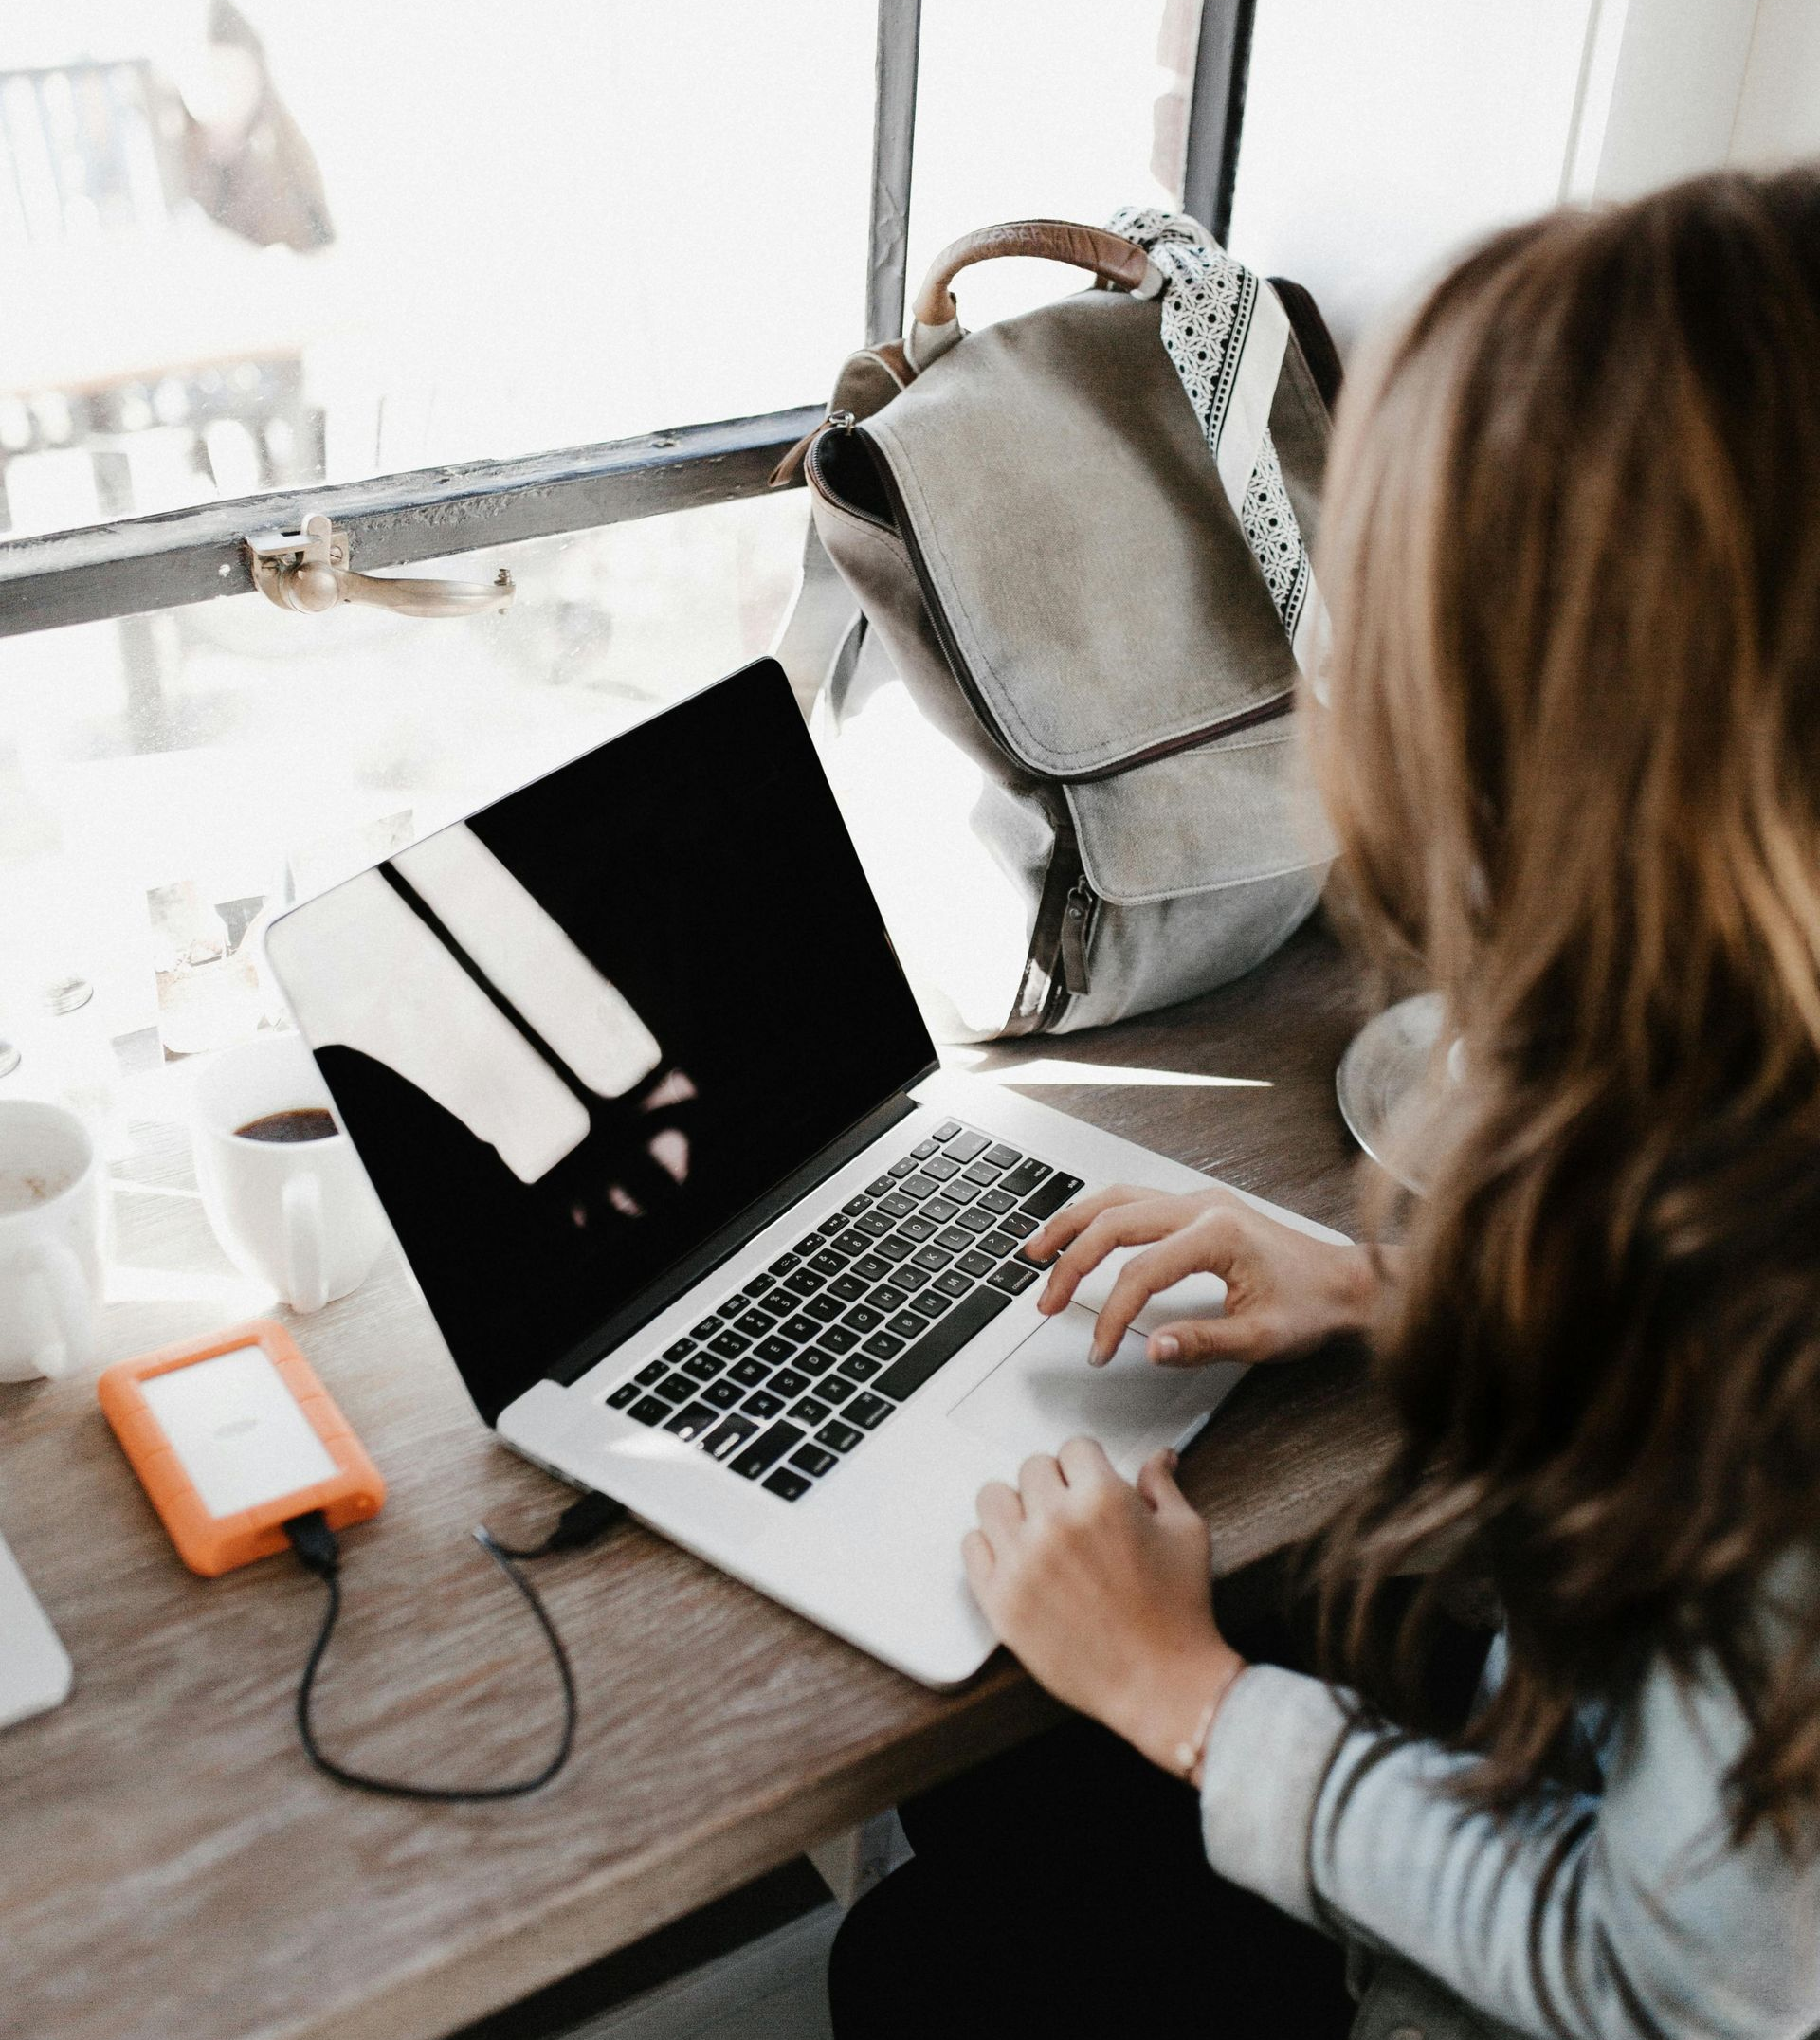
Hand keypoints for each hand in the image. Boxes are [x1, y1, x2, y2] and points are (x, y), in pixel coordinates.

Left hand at [963, 1438, 1243, 1777]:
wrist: (1160, 1683)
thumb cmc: (1179, 1612)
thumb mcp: (1185, 1534)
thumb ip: (1162, 1486)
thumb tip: (1159, 1457)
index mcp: (1102, 1499)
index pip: (1074, 1447)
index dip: (1088, 1465)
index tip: (1091, 1483)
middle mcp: (1055, 1523)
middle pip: (1032, 1468)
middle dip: (1055, 1484)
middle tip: (1072, 1513)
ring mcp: (1022, 1562)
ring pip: (992, 1498)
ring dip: (1016, 1508)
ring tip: (1038, 1531)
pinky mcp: (1000, 1600)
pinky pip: (972, 1546)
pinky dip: (991, 1547)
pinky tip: (1018, 1559)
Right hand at [1027, 1184, 1380, 1366]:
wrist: (1348, 1282)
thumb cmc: (1313, 1307)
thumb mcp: (1262, 1338)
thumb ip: (1203, 1343)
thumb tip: (1151, 1348)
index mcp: (1217, 1234)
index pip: (1140, 1273)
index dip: (1111, 1315)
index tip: (1100, 1350)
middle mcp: (1203, 1206)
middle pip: (1114, 1222)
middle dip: (1071, 1263)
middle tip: (1046, 1302)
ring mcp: (1199, 1200)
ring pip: (1117, 1199)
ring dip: (1073, 1224)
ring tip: (1037, 1252)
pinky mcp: (1199, 1207)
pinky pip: (1134, 1200)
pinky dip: (1098, 1216)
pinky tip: (1079, 1233)